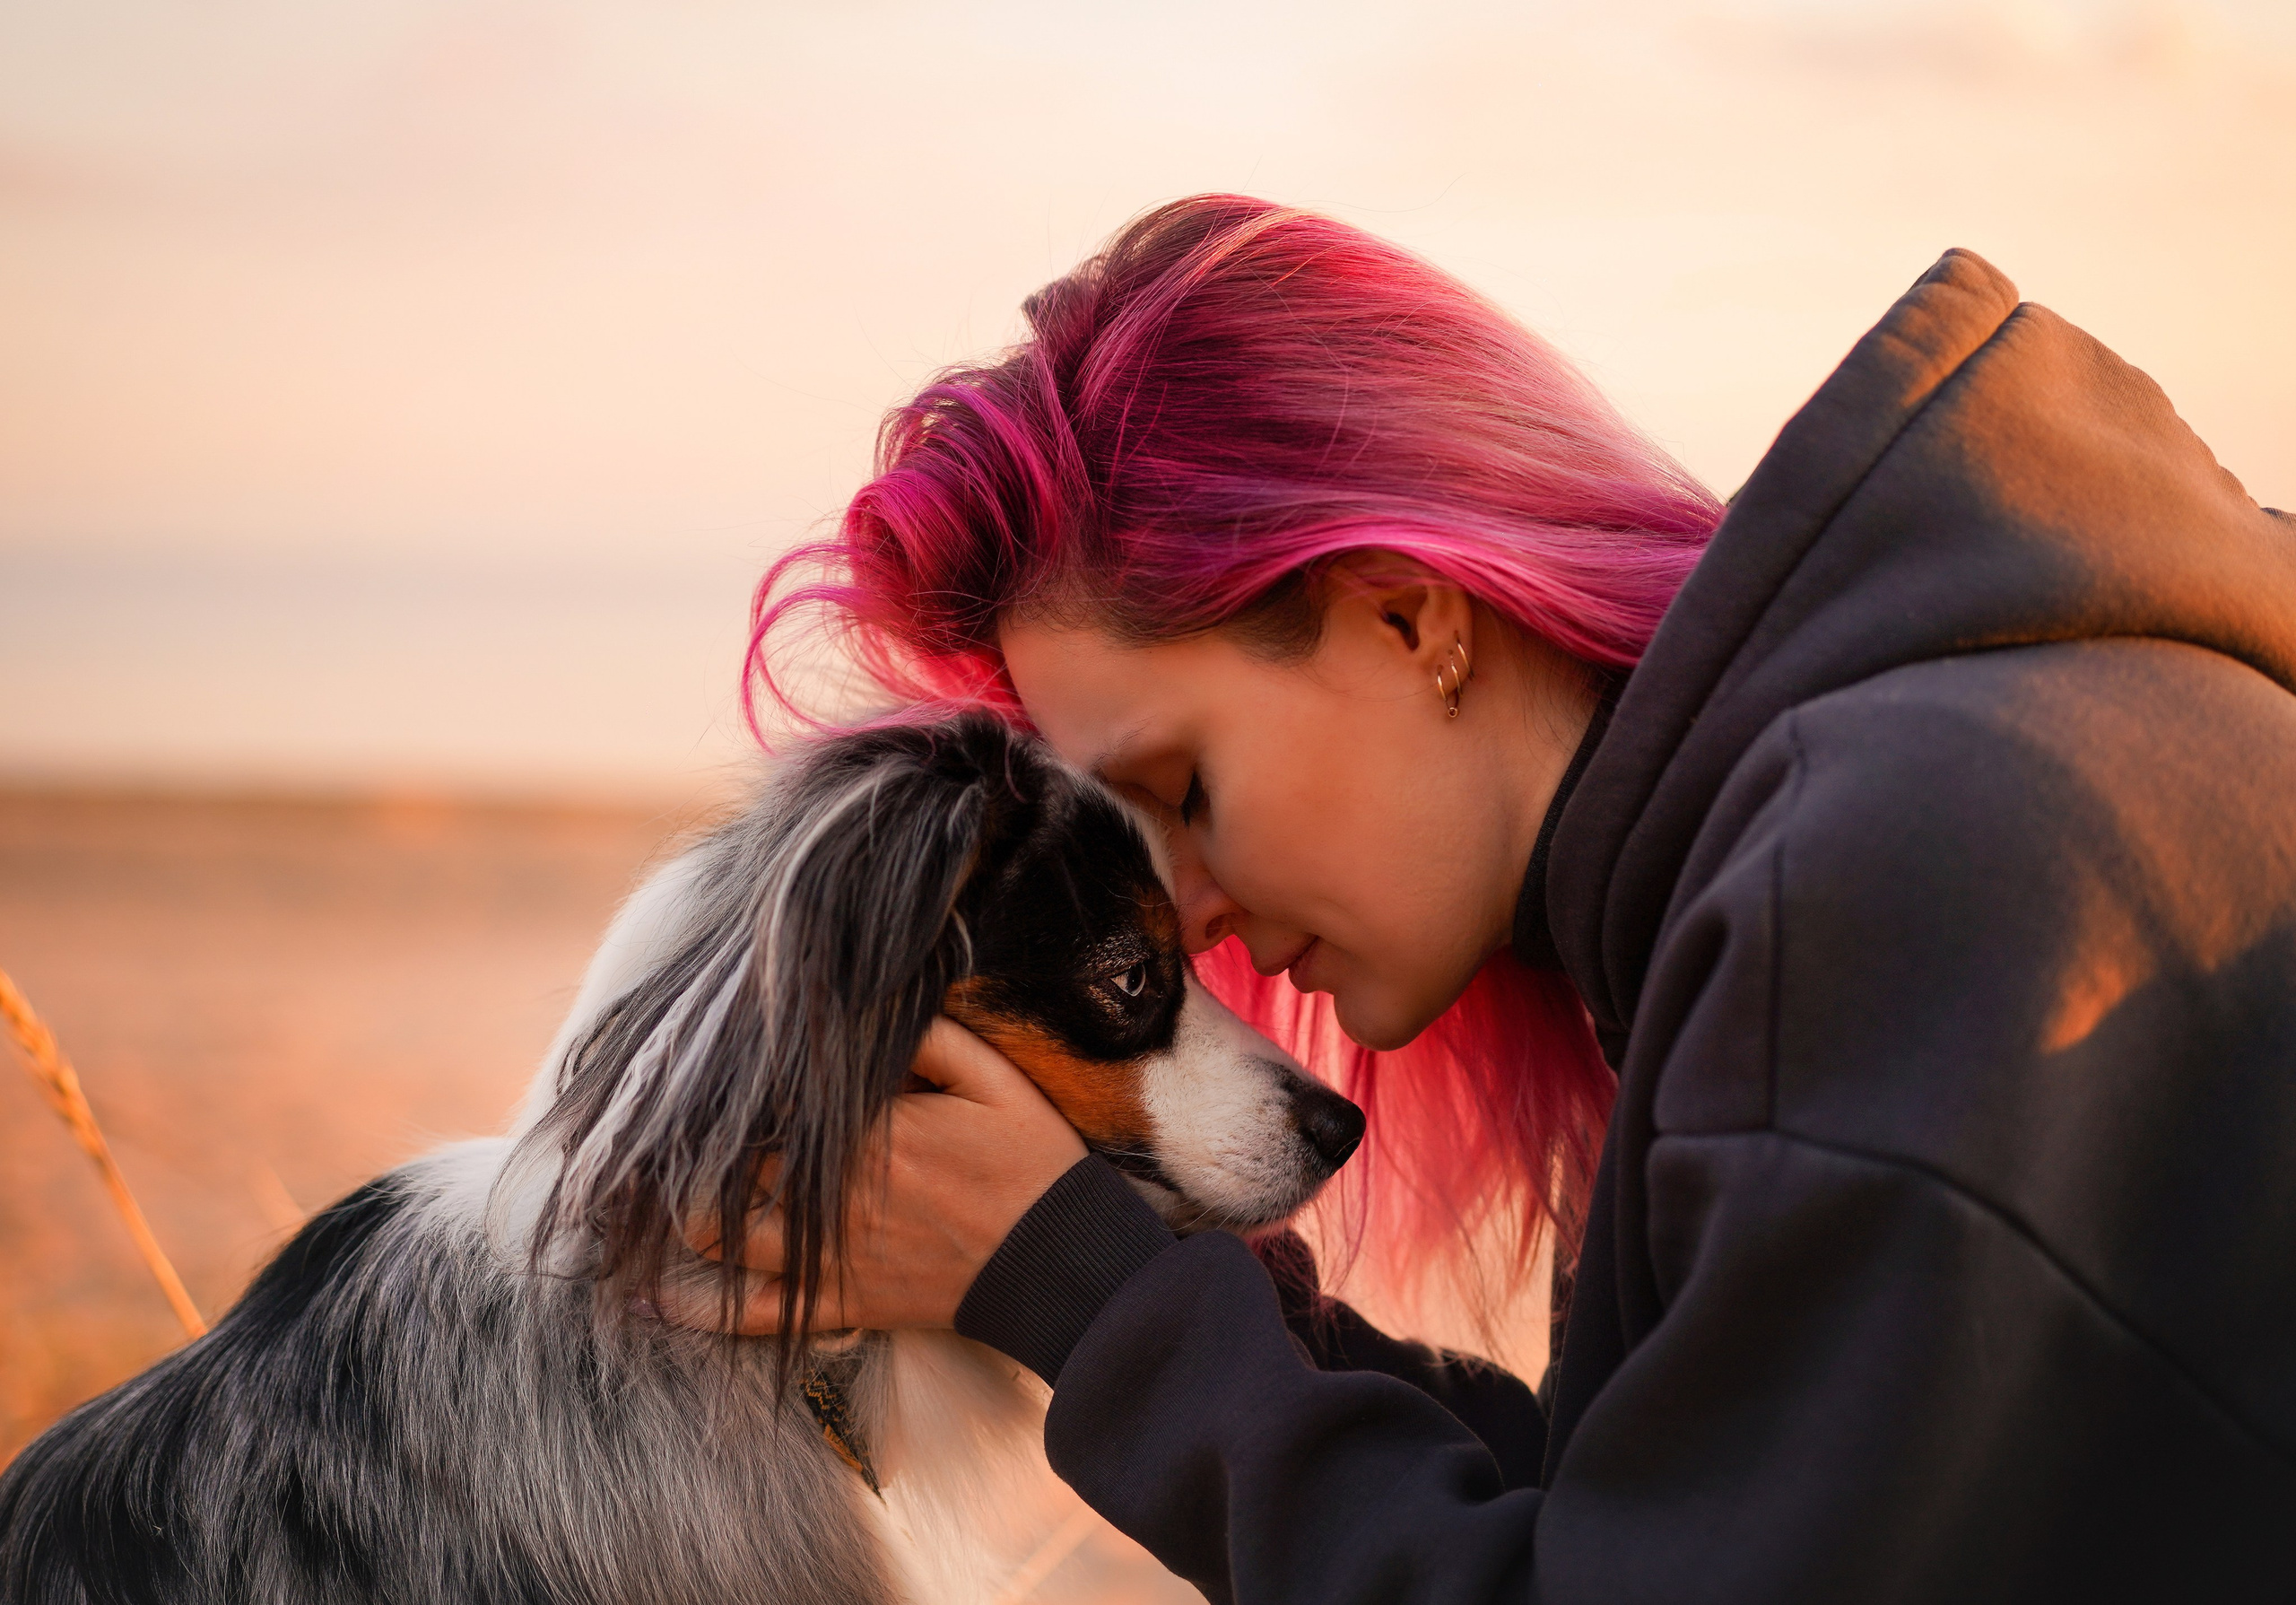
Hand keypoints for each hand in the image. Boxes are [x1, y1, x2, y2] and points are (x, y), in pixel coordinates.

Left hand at [659, 1017, 1087, 1332]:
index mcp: (866, 1131)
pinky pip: (752, 1314)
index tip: (690, 1072)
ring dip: (674, 1216)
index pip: (769, 1104)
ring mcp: (830, 1254)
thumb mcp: (994, 1079)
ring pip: (721, 1235)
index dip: (724, 1089)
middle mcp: (832, 1194)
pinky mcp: (839, 1303)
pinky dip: (694, 1310)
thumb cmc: (1032, 1164)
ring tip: (630, 1198)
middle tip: (644, 1129)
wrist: (1061, 1263)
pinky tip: (641, 1301)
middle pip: (730, 1164)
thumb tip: (866, 1008)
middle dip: (685, 1147)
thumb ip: (928, 1039)